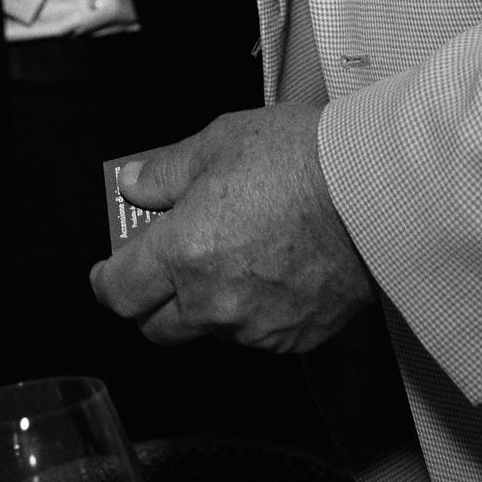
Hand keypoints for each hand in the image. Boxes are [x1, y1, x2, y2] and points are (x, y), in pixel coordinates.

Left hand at [90, 107, 375, 356]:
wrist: (374, 191)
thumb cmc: (299, 159)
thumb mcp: (218, 142)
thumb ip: (165, 171)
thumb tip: (133, 184)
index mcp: (182, 254)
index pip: (119, 293)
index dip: (107, 281)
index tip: (108, 269)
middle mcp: (212, 303)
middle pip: (156, 327)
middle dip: (150, 300)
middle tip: (164, 265)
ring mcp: (255, 329)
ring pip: (208, 332)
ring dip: (204, 306)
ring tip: (230, 258)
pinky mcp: (295, 340)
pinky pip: (255, 336)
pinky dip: (251, 313)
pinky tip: (270, 273)